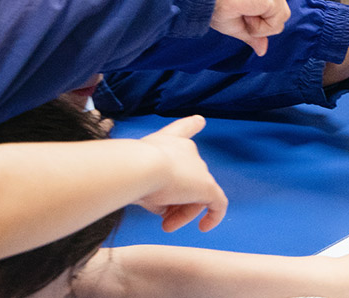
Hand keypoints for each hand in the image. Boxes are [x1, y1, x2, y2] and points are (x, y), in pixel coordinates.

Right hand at [134, 116, 228, 231]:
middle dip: (174, 202)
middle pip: (186, 179)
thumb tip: (163, 204)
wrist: (140, 167)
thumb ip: (153, 188)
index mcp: (168, 141)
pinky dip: (213, 217)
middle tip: (162, 219)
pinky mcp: (208, 186)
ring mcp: (199, 168)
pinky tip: (204, 227)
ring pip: (195, 196)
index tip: (200, 121)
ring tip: (166, 224)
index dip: (191, 125)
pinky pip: (217, 204)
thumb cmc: (131, 170)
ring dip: (180, 213)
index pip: (182, 130)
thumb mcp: (139, 177)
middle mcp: (187, 150)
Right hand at [212, 0, 294, 54]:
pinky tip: (246, 12)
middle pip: (278, 15)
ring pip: (278, 22)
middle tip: (240, 13)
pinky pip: (274, 25)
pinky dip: (259, 27)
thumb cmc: (215, 5)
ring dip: (259, 26)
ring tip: (242, 12)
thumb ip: (253, 35)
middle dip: (261, 24)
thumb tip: (262, 51)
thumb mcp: (237, 24)